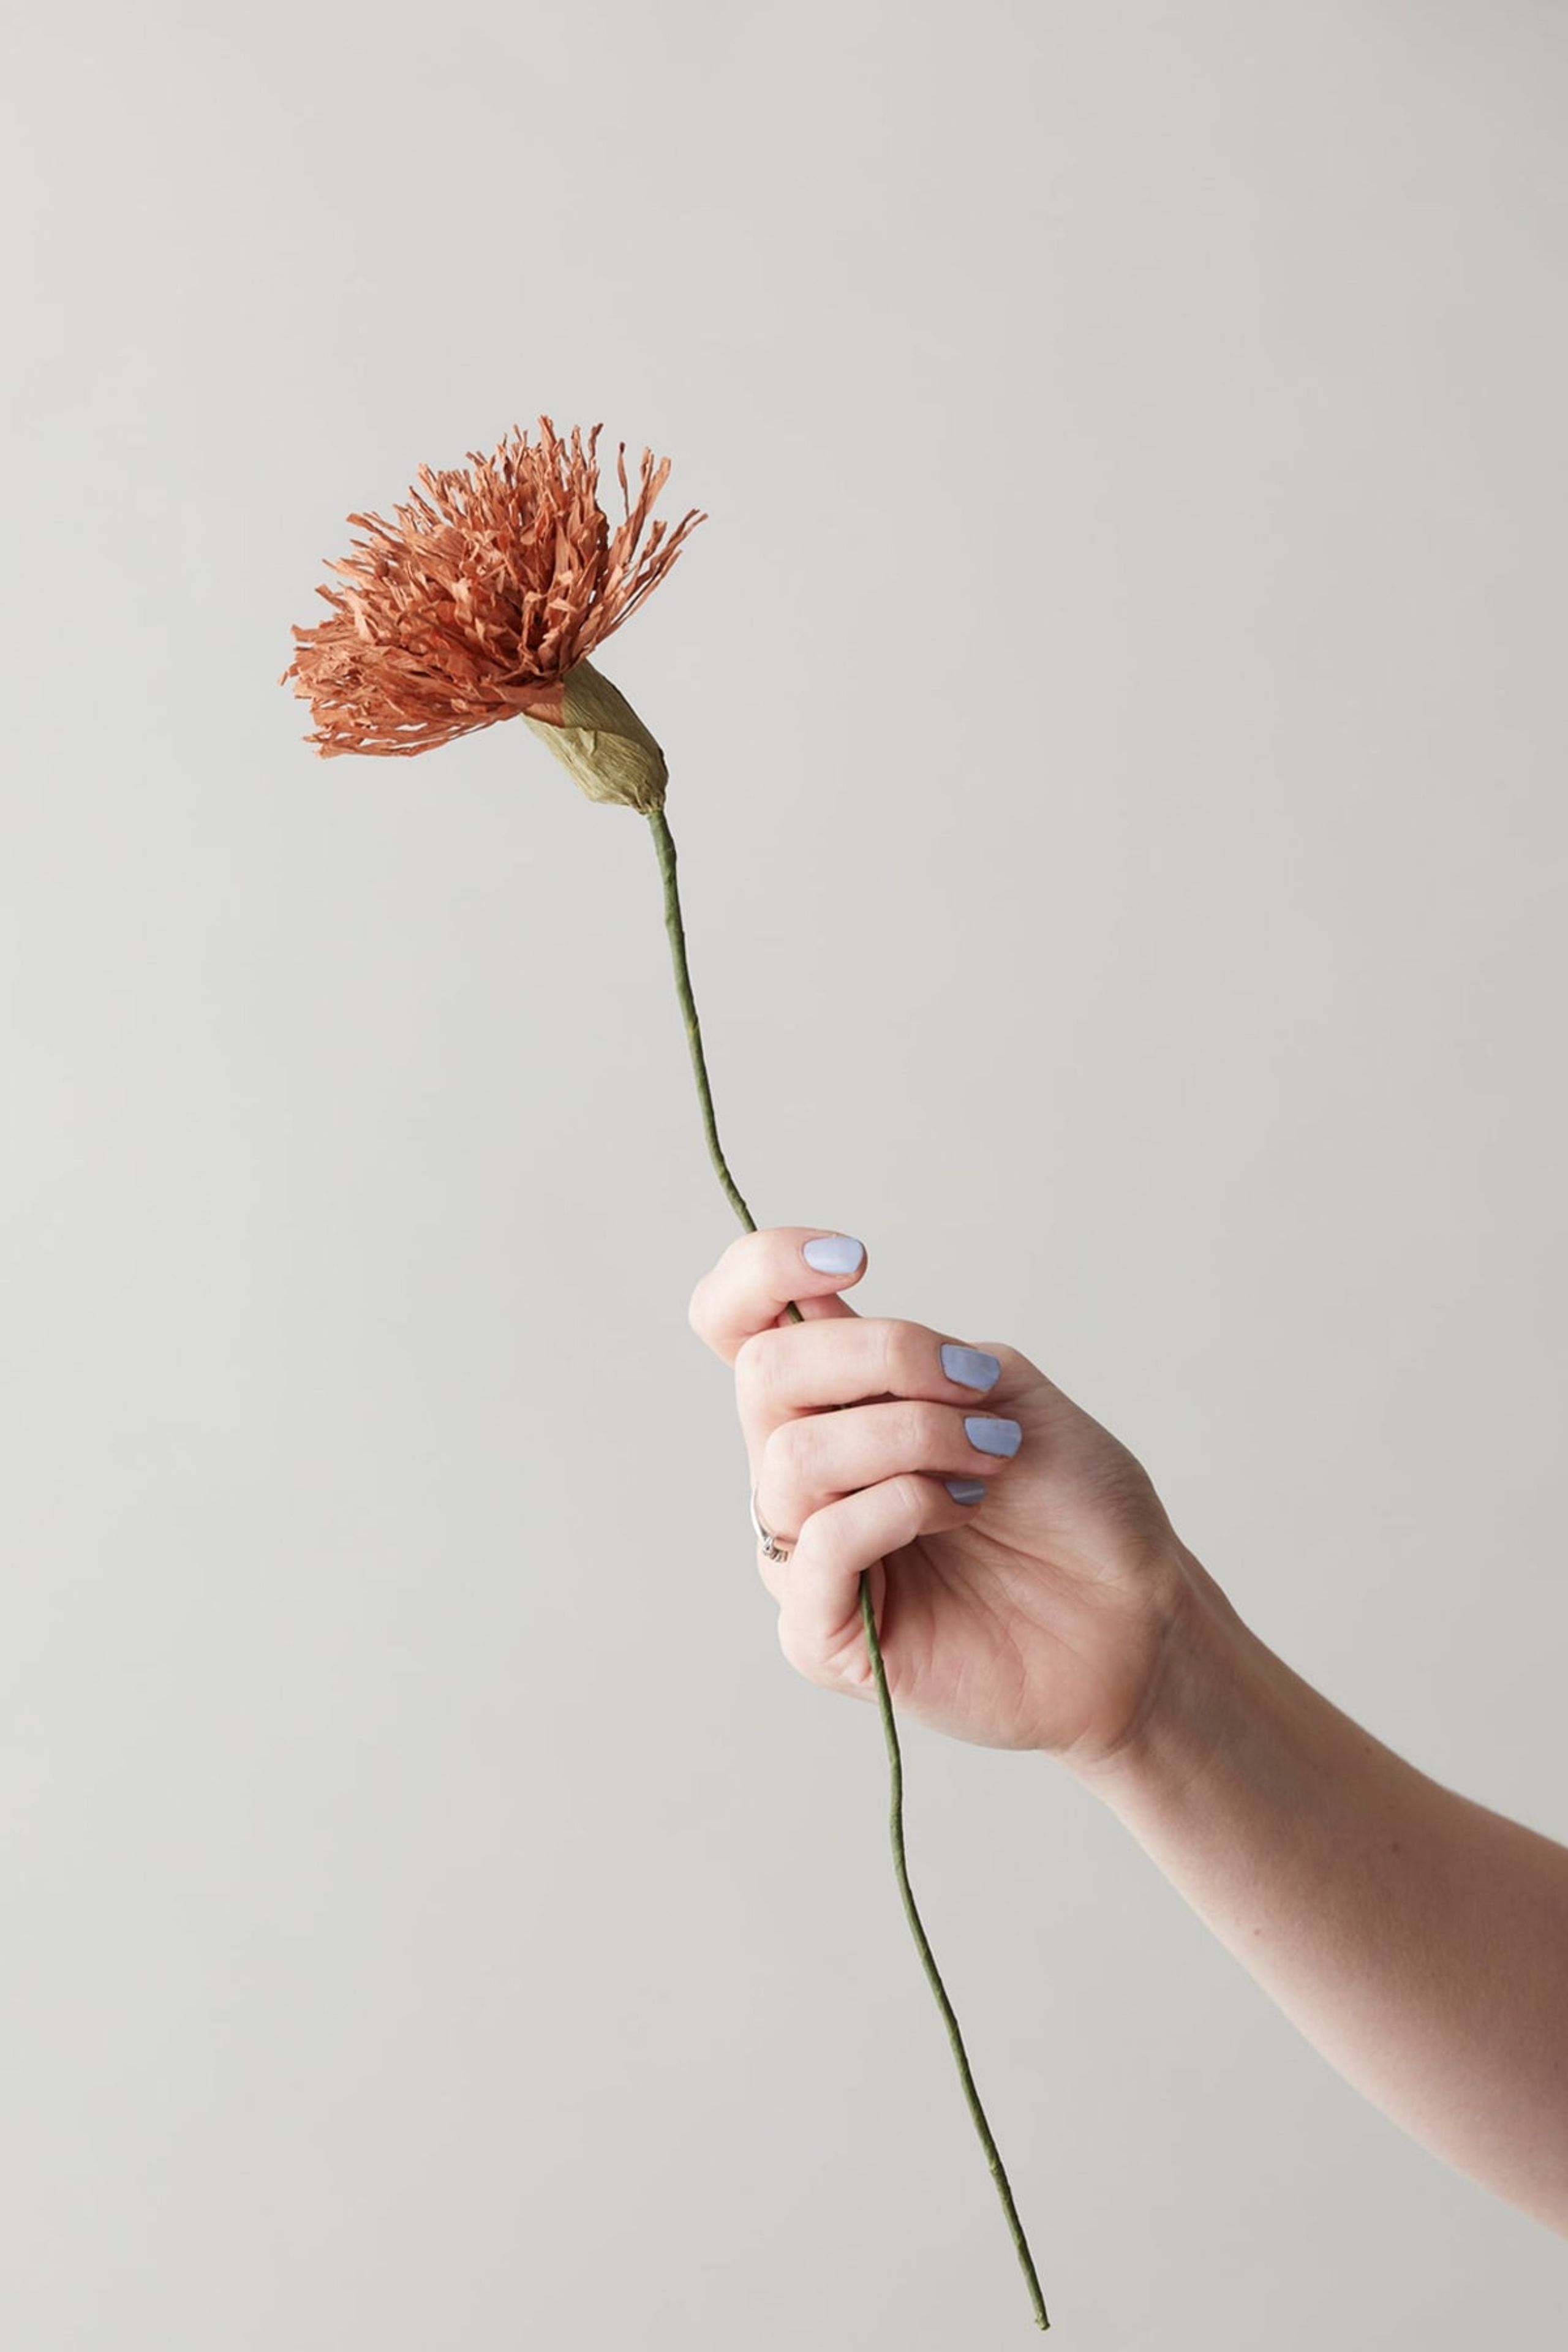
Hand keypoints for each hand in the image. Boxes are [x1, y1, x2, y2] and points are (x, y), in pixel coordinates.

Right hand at [687, 1226, 1197, 1761]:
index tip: (855, 1257)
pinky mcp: (821, 1635)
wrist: (1134, 1614)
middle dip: (883, 1357)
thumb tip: (824, 1324)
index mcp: (833, 1404)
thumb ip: (911, 1354)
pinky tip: (959, 1510)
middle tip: (980, 1392)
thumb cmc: (1073, 1504)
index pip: (738, 1321)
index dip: (764, 1268)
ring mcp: (804, 1555)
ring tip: (992, 1459)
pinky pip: (820, 1546)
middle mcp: (802, 1473)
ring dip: (912, 1438)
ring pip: (795, 1459)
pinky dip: (897, 1508)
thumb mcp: (1001, 1388)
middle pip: (764, 1373)